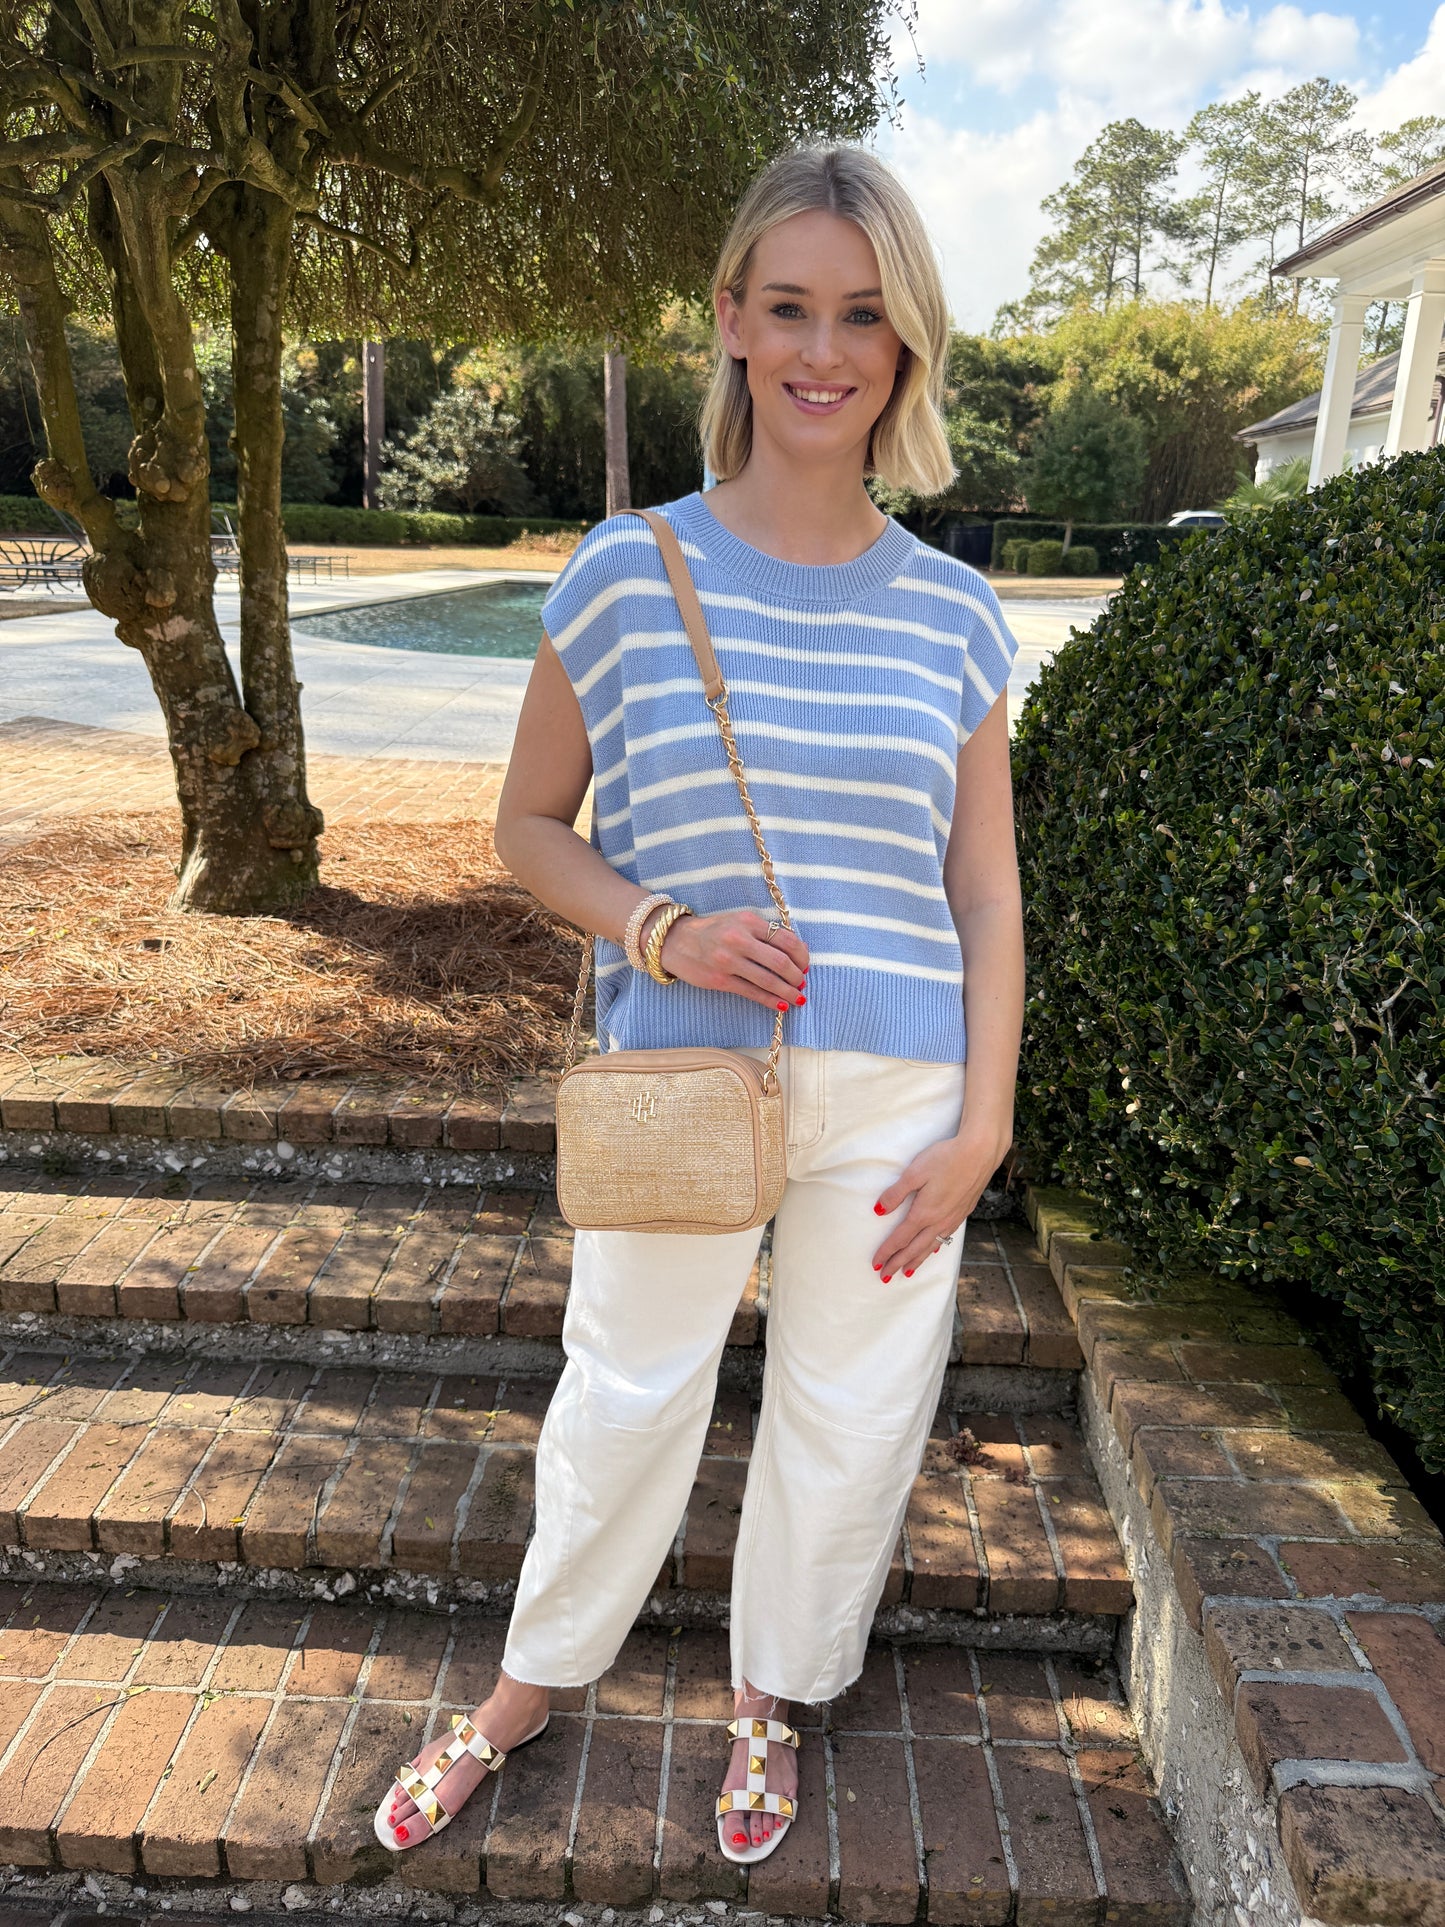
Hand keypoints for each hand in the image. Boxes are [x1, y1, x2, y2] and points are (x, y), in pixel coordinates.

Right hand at [651, 908, 808, 1011]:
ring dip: (788, 991)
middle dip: (797, 976)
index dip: (802, 956)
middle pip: (781, 962)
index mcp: (748, 921)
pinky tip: (781, 1005)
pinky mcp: (720, 980)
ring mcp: (728, 961)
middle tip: (802, 983)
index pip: (787, 940)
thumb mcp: (740, 922)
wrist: (675, 941)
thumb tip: (800, 949)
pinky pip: (752, 992)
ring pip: (768, 980)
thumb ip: (767, 933)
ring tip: (798, 997)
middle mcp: (739, 939)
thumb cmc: (714, 931)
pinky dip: (770, 1000)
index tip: (806, 965)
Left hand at [870, 1121, 1011, 1278]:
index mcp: (924, 1213)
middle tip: (886, 1277)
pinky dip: (935, 1248)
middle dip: (898, 1263)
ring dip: (917, 1260)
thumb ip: (895, 1193)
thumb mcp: (914, 1172)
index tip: (876, 1264)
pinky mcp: (964, 1212)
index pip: (900, 1239)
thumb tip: (878, 1211)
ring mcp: (953, 1218)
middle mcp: (939, 1221)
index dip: (887, 1252)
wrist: (980, 1153)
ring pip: (932, 1246)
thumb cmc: (945, 1158)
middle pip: (915, 1249)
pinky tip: (934, 1249)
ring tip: (907, 1272)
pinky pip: (945, 1238)